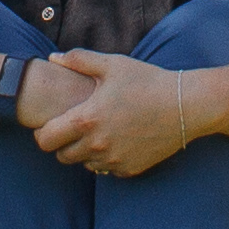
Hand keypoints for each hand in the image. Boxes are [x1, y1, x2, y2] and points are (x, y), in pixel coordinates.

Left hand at [29, 51, 208, 177]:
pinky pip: (106, 169)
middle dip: (63, 144)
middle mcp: (96, 145)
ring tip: (98, 132)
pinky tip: (118, 140)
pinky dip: (106, 159)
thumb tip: (52, 58)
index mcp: (86, 120)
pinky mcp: (129, 169)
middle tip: (74, 128)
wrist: (185, 106)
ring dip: (85, 152)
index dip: (43, 132)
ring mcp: (113, 161)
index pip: (46, 140)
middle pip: (62, 156)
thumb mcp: (113, 64)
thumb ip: (79, 60)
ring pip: (84, 164)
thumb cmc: (147, 81)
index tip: (50, 124)